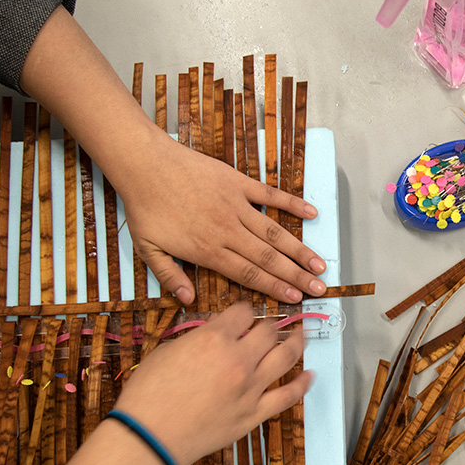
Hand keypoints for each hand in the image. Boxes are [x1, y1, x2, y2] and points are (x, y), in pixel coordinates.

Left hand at [18, 8, 327, 306]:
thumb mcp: (147, 249)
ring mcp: (235, 205)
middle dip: (296, 275)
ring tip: (320, 265)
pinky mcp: (237, 183)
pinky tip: (313, 213)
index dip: (274, 288)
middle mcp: (227, 231)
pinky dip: (292, 204)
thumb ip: (169, 276)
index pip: (248, 274)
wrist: (144, 164)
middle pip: (268, 259)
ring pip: (274, 233)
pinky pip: (270, 196)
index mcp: (208, 250)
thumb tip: (187, 300)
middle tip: (319, 289)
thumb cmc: (144, 208)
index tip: (295, 299)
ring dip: (299, 249)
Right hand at [111, 303, 311, 464]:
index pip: (242, 312)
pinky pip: (287, 396)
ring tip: (302, 335)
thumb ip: (194, 338)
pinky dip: (302, 384)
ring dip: (297, 342)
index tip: (245, 314)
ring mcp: (250, 388)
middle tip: (272, 324)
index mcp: (214, 338)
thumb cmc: (148, 396)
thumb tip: (209, 335)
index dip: (244, 310)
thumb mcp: (166, 351)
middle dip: (269, 324)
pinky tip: (309, 375)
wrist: (149, 436)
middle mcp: (238, 359)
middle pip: (267, 331)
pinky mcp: (254, 414)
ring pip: (285, 357)